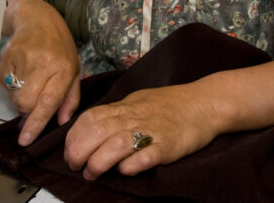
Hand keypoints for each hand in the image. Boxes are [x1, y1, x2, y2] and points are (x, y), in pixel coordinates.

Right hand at [0, 0, 80, 145]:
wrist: (38, 18)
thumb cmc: (59, 44)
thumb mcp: (74, 68)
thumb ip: (70, 96)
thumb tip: (62, 120)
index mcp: (64, 68)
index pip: (49, 102)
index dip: (36, 123)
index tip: (26, 139)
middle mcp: (44, 62)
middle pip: (27, 102)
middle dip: (27, 110)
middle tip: (33, 101)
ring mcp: (25, 57)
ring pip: (14, 95)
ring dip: (19, 98)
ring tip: (28, 83)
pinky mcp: (8, 55)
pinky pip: (4, 84)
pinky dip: (10, 85)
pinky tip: (20, 71)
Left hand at [63, 83, 217, 179]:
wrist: (204, 103)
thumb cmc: (171, 104)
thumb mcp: (138, 101)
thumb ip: (117, 113)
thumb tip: (94, 126)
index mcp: (126, 107)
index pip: (90, 117)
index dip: (74, 136)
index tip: (68, 150)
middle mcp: (135, 117)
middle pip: (98, 131)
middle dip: (79, 151)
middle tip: (75, 165)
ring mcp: (152, 131)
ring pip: (116, 144)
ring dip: (99, 161)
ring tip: (92, 172)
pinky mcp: (168, 146)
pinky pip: (146, 156)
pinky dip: (131, 165)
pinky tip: (124, 171)